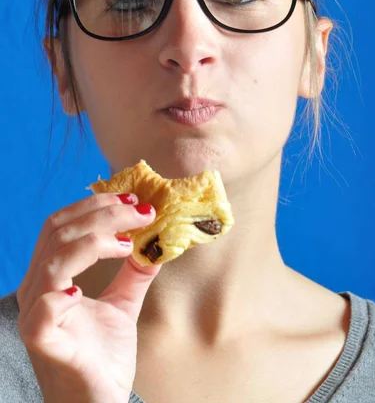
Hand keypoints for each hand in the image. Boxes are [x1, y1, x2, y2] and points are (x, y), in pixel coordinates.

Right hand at [17, 193, 160, 402]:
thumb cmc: (102, 356)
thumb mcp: (123, 304)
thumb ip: (134, 272)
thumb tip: (156, 239)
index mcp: (51, 276)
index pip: (61, 224)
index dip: (94, 205)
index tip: (132, 199)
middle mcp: (38, 290)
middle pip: (59, 232)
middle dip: (103, 213)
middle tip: (141, 211)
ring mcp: (37, 315)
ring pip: (53, 260)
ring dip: (94, 240)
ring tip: (128, 242)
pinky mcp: (43, 342)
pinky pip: (44, 310)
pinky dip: (63, 293)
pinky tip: (86, 289)